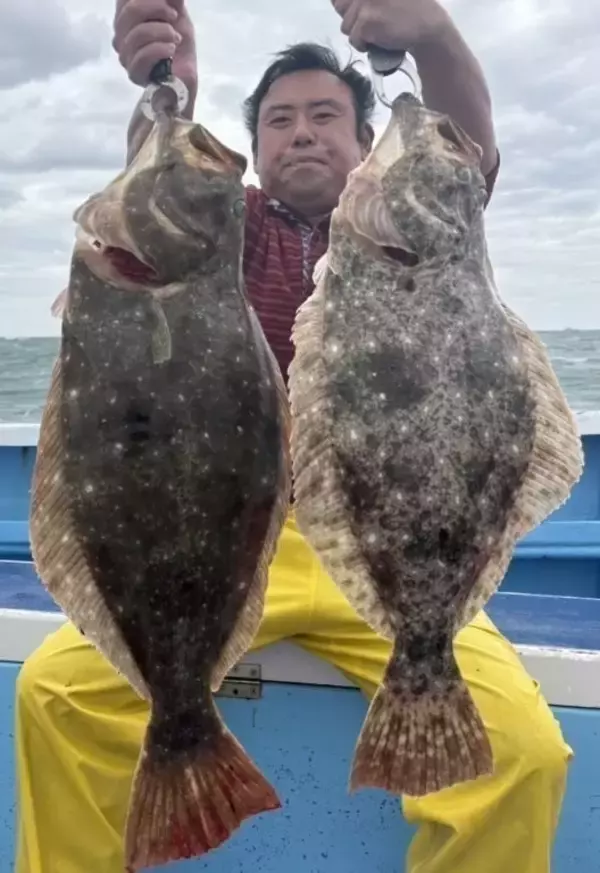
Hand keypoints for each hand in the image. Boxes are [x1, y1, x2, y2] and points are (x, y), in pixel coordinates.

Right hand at [113, 0, 196, 87]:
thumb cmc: (178, 45)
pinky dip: (161, 49)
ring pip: (137, 33)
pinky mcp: (134, 73)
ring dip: (163, 31)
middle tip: (174, 16)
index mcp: (126, 18)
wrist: (186, 77)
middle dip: (157, 8)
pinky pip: (142, 55)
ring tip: (176, 38)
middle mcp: (121, 35)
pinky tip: (171, 49)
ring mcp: (125, 55)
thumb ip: (171, 0)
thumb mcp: (177, 13)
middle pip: (130, 11)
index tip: (168, 3)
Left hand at [330, 0, 451, 53]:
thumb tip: (335, 2)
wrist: (428, 27)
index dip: (349, 6)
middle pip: (340, 8)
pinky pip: (354, 39)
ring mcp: (365, 1)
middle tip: (373, 22)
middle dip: (354, 19)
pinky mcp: (367, 21)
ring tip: (379, 31)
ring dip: (360, 33)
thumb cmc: (407, 10)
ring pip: (346, 25)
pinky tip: (380, 40)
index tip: (364, 14)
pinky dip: (365, 45)